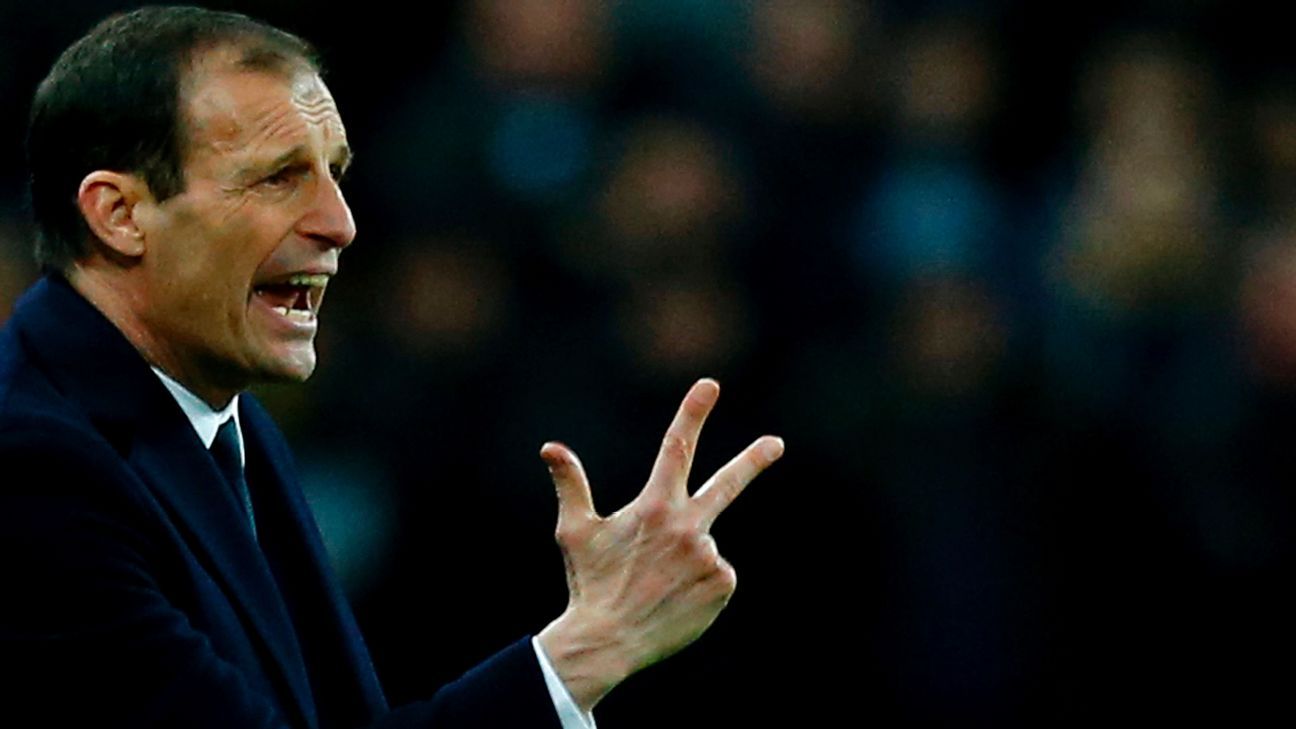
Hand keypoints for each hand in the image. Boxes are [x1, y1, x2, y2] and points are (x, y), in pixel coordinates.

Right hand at [536, 378, 783, 711]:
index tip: (710, 385)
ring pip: (702, 545)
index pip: (676, 448)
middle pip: (727, 484)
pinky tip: (674, 599)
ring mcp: (709, 557)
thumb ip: (571, 485)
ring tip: (656, 585)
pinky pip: (715, 574)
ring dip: (683, 558)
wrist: (608, 642)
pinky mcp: (722, 584)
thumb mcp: (575, 532)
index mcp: (654, 507)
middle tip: (777, 443)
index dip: (693, 413)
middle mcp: (688, 527)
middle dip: (753, 460)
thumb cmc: (589, 584)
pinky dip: (698, 583)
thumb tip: (550, 447)